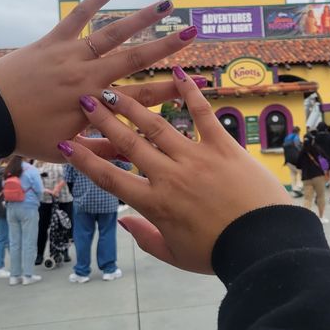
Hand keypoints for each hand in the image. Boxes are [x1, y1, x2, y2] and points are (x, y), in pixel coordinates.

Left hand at [0, 0, 197, 160]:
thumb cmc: (26, 134)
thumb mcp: (67, 149)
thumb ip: (103, 150)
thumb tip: (135, 155)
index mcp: (94, 104)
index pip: (142, 97)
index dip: (173, 90)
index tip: (199, 83)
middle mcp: (88, 76)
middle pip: (134, 59)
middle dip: (166, 46)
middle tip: (192, 32)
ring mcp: (71, 54)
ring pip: (112, 33)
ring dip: (140, 18)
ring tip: (165, 4)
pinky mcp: (54, 40)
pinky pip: (78, 16)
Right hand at [57, 70, 292, 272]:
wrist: (263, 244)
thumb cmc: (220, 253)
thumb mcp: (176, 256)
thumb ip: (147, 238)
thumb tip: (124, 222)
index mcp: (155, 203)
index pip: (110, 177)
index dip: (84, 160)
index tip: (66, 143)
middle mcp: (169, 175)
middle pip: (128, 143)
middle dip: (104, 120)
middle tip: (85, 100)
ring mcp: (196, 157)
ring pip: (157, 125)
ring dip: (133, 106)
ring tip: (114, 89)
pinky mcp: (223, 147)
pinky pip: (203, 115)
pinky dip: (190, 93)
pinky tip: (178, 73)